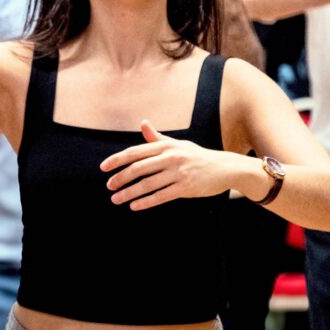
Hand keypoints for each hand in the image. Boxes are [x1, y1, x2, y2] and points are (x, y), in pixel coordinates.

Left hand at [100, 119, 237, 210]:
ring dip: (128, 193)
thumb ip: (158, 138)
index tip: (104, 168)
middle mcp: (171, 157)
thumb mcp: (178, 145)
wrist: (225, 168)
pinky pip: (161, 196)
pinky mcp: (186, 187)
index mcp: (166, 146)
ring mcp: (178, 172)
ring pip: (147, 184)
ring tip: (116, 200)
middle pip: (138, 168)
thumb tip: (143, 123)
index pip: (136, 151)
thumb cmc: (198, 157)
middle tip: (109, 186)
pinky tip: (134, 206)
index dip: (117, 160)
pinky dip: (145, 202)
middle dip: (120, 178)